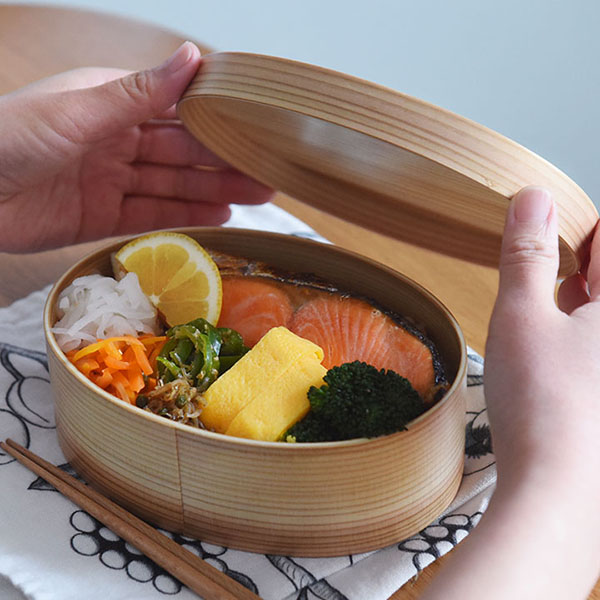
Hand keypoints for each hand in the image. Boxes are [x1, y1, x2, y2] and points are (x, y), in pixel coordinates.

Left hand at [0, 42, 272, 252]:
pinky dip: (183, 217)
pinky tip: (217, 217)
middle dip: (223, 163)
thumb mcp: (79, 110)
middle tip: (267, 173)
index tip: (254, 129)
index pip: (175, 109)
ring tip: (254, 198)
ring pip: (172, 186)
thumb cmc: (9, 138)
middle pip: (180, 153)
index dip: (215, 120)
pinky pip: (151, 216)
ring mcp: (110, 180)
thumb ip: (139, 93)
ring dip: (212, 192)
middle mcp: (115, 139)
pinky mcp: (100, 216)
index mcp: (110, 101)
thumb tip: (192, 57)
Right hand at [422, 186, 599, 598]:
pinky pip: (597, 344)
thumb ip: (526, 253)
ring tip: (542, 310)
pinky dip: (578, 333)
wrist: (558, 488)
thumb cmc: (542, 401)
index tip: (542, 234)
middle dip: (575, 264)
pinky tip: (553, 348)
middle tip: (538, 271)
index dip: (576, 228)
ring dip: (575, 299)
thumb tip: (531, 197)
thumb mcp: (521, 315)